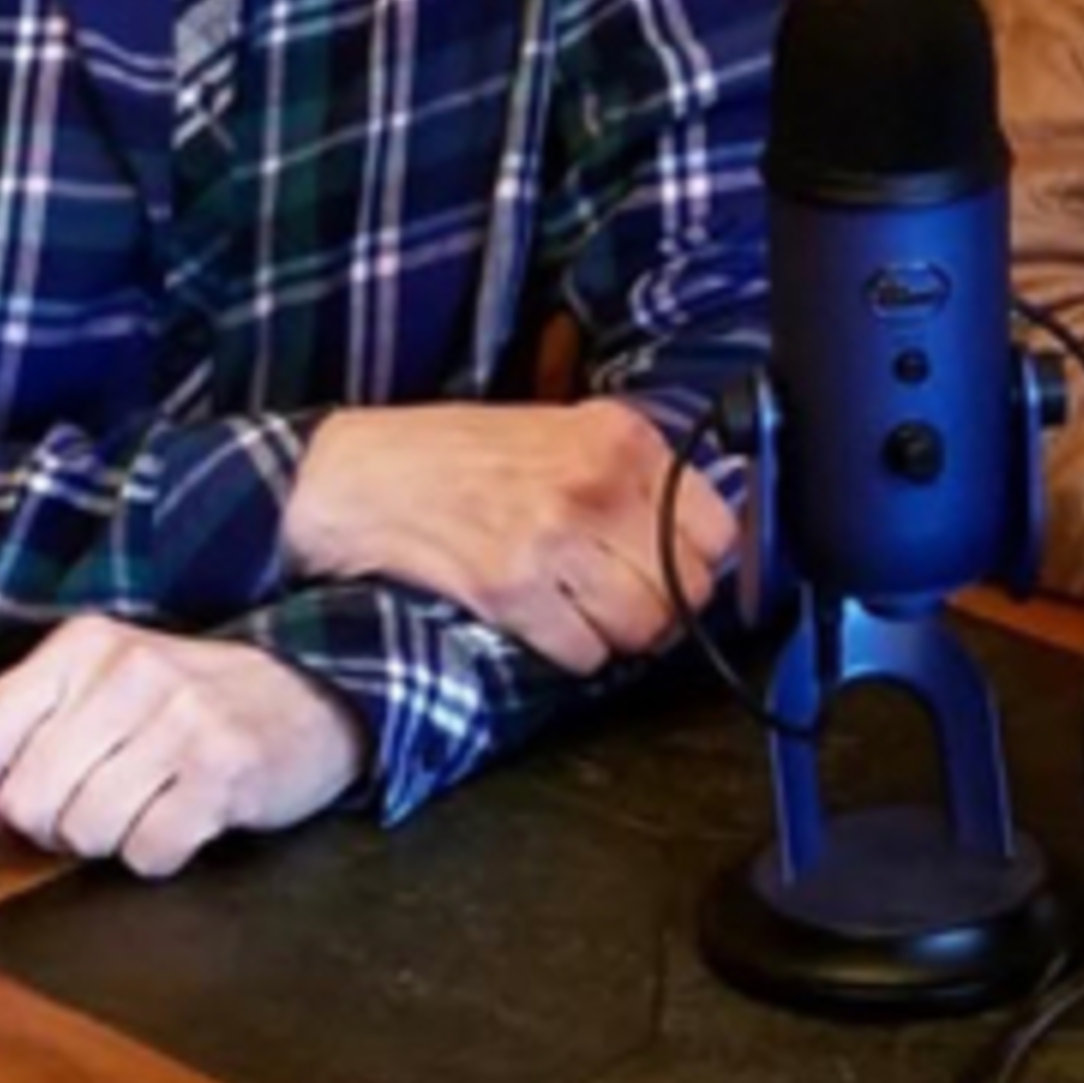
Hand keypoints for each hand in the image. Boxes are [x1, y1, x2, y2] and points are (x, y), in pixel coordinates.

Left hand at [0, 616, 366, 894]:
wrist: (315, 688)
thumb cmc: (191, 702)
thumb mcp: (106, 687)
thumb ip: (34, 733)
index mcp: (82, 645)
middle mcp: (126, 669)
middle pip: (27, 800)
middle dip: (55, 827)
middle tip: (105, 799)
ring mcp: (179, 716)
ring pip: (85, 833)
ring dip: (113, 840)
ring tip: (154, 798)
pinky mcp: (223, 767)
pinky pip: (147, 854)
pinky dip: (161, 854)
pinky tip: (189, 815)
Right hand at [286, 398, 734, 674]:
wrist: (364, 477)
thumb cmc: (459, 454)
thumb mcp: (560, 427)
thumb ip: (629, 469)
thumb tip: (694, 530)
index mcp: (619, 437)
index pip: (718, 525)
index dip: (701, 557)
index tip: (678, 565)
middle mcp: (597, 485)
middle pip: (687, 587)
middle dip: (664, 603)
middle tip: (627, 595)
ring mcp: (555, 539)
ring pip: (644, 629)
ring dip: (620, 633)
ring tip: (585, 609)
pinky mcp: (514, 591)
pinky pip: (587, 655)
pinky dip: (574, 653)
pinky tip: (547, 621)